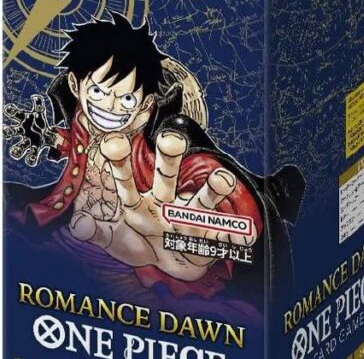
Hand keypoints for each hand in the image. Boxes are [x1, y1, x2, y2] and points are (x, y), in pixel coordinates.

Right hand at [3, 95, 53, 166]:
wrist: (46, 134)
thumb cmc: (39, 122)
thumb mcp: (39, 112)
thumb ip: (38, 104)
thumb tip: (35, 97)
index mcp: (22, 121)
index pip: (13, 114)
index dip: (10, 111)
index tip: (8, 109)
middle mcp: (21, 132)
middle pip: (9, 132)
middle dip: (6, 132)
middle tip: (5, 131)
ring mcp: (27, 141)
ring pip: (17, 147)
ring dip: (15, 150)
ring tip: (15, 151)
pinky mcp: (34, 149)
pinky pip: (31, 156)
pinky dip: (30, 159)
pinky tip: (31, 159)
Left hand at [69, 130, 247, 279]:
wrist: (175, 264)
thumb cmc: (145, 245)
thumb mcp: (118, 243)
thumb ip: (99, 233)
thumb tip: (77, 226)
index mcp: (142, 204)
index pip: (128, 182)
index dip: (121, 165)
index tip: (114, 144)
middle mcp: (167, 203)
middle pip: (167, 178)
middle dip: (169, 159)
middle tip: (170, 140)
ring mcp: (191, 217)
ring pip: (202, 199)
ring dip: (212, 189)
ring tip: (220, 180)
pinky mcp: (212, 235)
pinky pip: (227, 233)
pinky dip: (237, 234)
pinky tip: (244, 234)